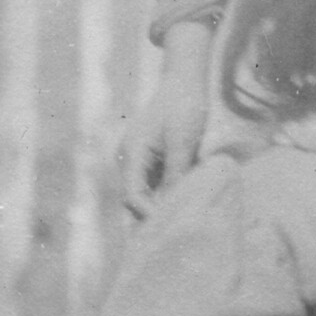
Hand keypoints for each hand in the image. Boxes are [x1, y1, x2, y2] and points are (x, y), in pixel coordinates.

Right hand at [123, 23, 212, 215]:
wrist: (184, 81)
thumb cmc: (183, 108)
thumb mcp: (183, 143)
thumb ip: (175, 175)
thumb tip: (172, 206)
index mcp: (132, 154)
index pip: (132, 196)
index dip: (149, 215)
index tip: (171, 227)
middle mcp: (129, 159)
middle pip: (135, 198)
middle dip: (153, 215)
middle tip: (175, 233)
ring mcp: (139, 159)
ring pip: (145, 193)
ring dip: (161, 206)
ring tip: (181, 221)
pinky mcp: (151, 158)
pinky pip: (155, 183)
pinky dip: (167, 193)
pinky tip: (185, 202)